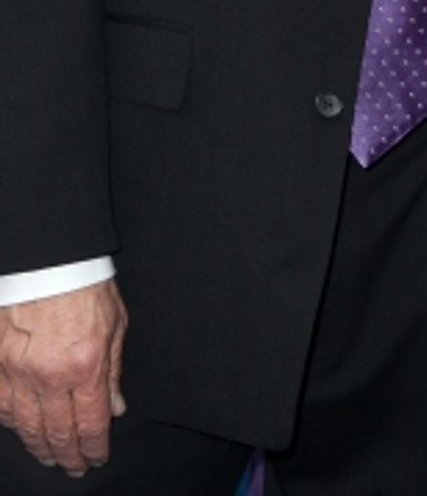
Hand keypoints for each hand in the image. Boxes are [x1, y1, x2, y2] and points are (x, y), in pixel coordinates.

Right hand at [0, 280, 126, 475]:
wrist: (49, 258)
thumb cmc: (85, 286)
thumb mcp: (115, 324)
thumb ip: (113, 370)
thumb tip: (116, 408)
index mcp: (85, 365)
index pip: (91, 424)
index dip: (94, 448)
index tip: (97, 458)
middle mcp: (50, 375)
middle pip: (57, 433)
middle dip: (68, 455)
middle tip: (73, 467)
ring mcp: (18, 372)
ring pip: (26, 426)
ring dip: (39, 446)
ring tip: (50, 455)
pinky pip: (3, 406)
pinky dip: (13, 423)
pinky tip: (22, 429)